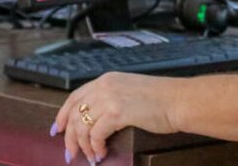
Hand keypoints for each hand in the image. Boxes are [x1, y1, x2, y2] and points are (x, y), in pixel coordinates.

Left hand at [52, 72, 173, 163]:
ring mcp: (110, 98)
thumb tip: (96, 122)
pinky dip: (96, 147)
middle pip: (75, 113)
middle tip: (71, 153)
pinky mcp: (117, 112)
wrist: (179, 100)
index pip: (75, 97)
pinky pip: (96, 134)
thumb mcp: (130, 92)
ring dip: (84, 146)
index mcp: (107, 79)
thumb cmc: (162, 99)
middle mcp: (105, 86)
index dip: (63, 115)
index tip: (58, 129)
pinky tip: (102, 153)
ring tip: (91, 157)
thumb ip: (111, 99)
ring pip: (83, 126)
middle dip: (69, 137)